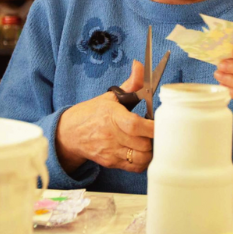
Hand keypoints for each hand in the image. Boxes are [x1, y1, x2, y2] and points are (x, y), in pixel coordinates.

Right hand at [55, 60, 153, 174]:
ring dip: (152, 152)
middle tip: (161, 132)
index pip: (135, 126)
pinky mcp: (110, 162)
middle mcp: (111, 136)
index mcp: (112, 117)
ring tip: (154, 141)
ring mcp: (110, 151)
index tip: (163, 124)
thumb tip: (140, 65)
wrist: (69, 134)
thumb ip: (131, 84)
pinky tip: (145, 151)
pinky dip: (144, 162)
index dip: (153, 128)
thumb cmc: (93, 113)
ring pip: (141, 158)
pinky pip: (134, 168)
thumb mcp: (111, 97)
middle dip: (156, 139)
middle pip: (143, 144)